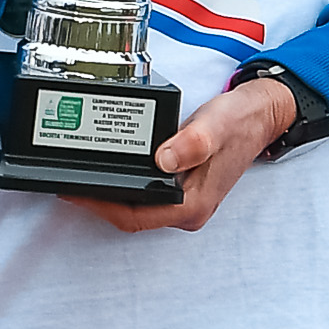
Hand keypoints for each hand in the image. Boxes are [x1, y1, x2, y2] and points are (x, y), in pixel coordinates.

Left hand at [62, 75, 292, 233]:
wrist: (262, 113)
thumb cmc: (240, 121)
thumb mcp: (216, 126)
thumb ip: (192, 143)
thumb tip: (163, 159)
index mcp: (193, 204)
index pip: (135, 216)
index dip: (100, 206)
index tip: (73, 192)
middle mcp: (187, 208)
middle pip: (130, 214)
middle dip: (96, 202)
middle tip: (66, 181)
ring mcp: (184, 199)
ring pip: (136, 205)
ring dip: (108, 192)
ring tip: (79, 172)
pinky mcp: (180, 184)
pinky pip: (144, 191)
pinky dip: (124, 181)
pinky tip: (109, 165)